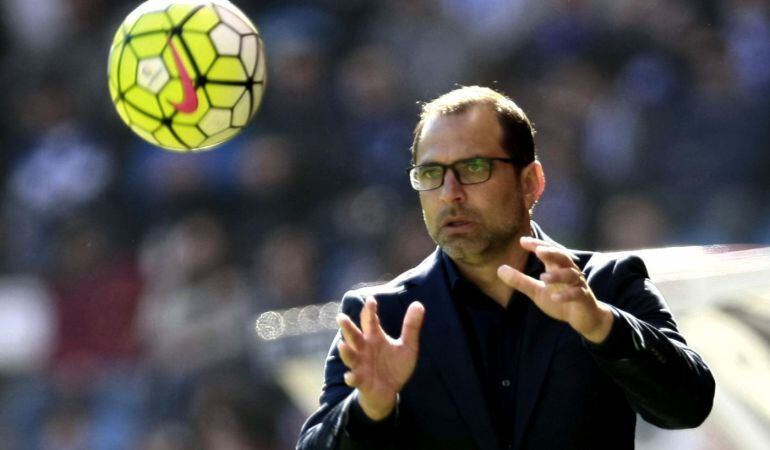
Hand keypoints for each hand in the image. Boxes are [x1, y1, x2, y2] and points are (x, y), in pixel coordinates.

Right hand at [337, 297, 424, 419]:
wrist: (389, 392)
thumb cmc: (394, 366)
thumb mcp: (407, 346)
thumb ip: (411, 326)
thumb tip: (418, 304)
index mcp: (374, 338)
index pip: (370, 321)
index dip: (370, 310)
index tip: (371, 300)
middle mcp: (364, 349)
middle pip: (354, 336)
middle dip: (347, 327)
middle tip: (341, 317)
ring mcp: (360, 365)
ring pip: (350, 356)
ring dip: (345, 351)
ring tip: (342, 345)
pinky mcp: (361, 380)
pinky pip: (355, 379)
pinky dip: (351, 378)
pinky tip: (350, 377)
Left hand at [497, 236, 612, 342]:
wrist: (584, 317)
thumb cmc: (560, 299)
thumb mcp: (537, 291)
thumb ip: (520, 281)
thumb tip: (499, 269)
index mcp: (556, 268)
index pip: (548, 251)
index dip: (537, 245)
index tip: (522, 241)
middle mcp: (569, 272)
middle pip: (563, 257)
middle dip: (552, 253)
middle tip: (538, 251)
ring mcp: (578, 285)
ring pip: (570, 275)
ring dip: (557, 275)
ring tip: (542, 277)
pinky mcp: (584, 298)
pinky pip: (577, 294)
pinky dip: (567, 295)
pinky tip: (555, 297)